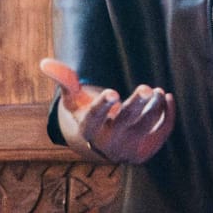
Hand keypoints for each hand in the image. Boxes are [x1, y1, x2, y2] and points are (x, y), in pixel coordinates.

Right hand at [40, 58, 173, 164]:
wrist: (107, 145)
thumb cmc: (88, 114)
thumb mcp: (74, 100)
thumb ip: (65, 81)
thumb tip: (45, 63)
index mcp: (88, 129)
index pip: (93, 120)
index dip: (102, 107)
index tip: (112, 93)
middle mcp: (108, 142)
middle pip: (124, 122)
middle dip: (136, 105)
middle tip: (146, 88)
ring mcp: (129, 147)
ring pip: (145, 127)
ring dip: (155, 108)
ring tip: (158, 91)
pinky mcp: (147, 149)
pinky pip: (161, 132)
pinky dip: (167, 115)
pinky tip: (167, 98)